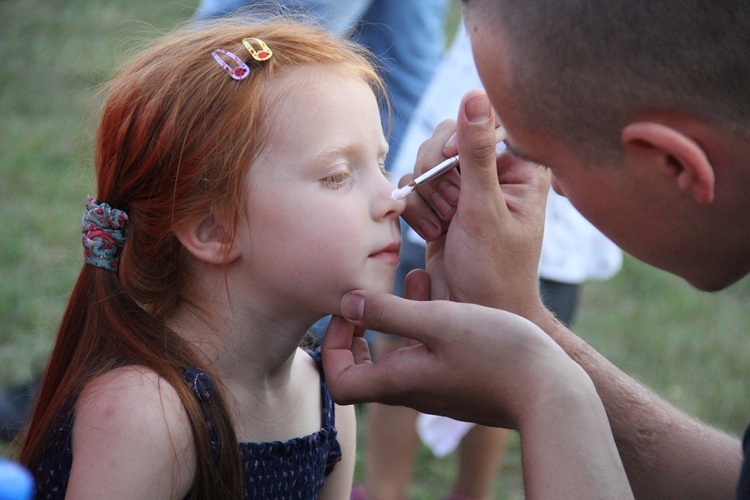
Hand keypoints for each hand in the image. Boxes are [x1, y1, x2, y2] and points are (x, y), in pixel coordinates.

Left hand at [322, 274, 587, 429]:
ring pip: (399, 354)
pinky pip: (427, 352)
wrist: (553, 391)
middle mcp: (413, 391)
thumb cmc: (496, 353)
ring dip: (395, 317)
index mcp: (399, 382)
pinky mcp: (460, 380)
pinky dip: (423, 322)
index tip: (348, 313)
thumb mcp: (438, 322)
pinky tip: (441, 292)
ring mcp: (438, 388)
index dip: (331, 349)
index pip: (339, 385)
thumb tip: (346, 303)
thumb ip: (389, 313)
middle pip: (363, 370)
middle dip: (358, 330)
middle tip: (367, 300)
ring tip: (410, 278)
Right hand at [400, 89, 549, 315]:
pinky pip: (413, 187)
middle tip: (449, 205)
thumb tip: (476, 94)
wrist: (473, 314)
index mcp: (520, 168)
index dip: (459, 139)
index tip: (450, 162)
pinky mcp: (440, 206)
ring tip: (443, 225)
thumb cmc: (494, 270)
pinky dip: (414, 209)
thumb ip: (476, 153)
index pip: (483, 122)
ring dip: (425, 194)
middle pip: (447, 137)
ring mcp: (464, 190)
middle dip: (437, 172)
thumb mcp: (485, 209)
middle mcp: (492, 174)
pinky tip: (430, 232)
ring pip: (425, 163)